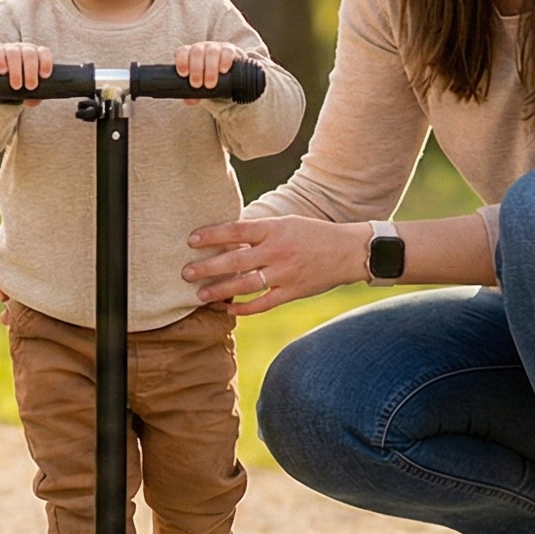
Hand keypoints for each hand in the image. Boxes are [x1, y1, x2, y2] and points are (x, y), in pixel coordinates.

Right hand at [0, 41, 53, 92]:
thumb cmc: (20, 83)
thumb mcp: (29, 88)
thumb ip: (34, 95)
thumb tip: (32, 102)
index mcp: (36, 55)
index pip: (44, 52)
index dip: (46, 62)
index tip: (44, 76)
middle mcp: (24, 49)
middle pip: (30, 54)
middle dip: (31, 71)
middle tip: (31, 86)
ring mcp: (10, 49)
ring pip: (14, 53)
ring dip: (16, 70)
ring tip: (16, 86)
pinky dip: (1, 62)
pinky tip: (3, 72)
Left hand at [174, 39, 241, 94]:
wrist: (224, 70)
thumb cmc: (204, 77)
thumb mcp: (196, 83)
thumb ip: (190, 93)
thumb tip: (190, 101)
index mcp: (188, 54)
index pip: (182, 52)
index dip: (182, 61)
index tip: (183, 74)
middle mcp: (201, 48)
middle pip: (196, 52)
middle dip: (196, 69)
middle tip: (197, 85)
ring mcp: (215, 47)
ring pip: (212, 52)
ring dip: (210, 68)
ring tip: (210, 84)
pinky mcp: (229, 49)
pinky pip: (227, 51)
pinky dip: (225, 61)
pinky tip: (223, 71)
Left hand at [183, 215, 367, 315]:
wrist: (349, 251)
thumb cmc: (312, 234)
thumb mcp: (285, 224)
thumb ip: (258, 231)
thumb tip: (225, 235)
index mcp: (274, 229)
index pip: (236, 231)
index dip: (212, 235)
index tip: (191, 241)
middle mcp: (278, 251)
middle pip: (236, 260)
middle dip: (208, 268)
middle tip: (186, 273)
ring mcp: (286, 274)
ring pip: (247, 285)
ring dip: (221, 291)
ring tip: (200, 295)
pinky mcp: (293, 292)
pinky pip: (264, 304)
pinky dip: (244, 308)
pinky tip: (228, 309)